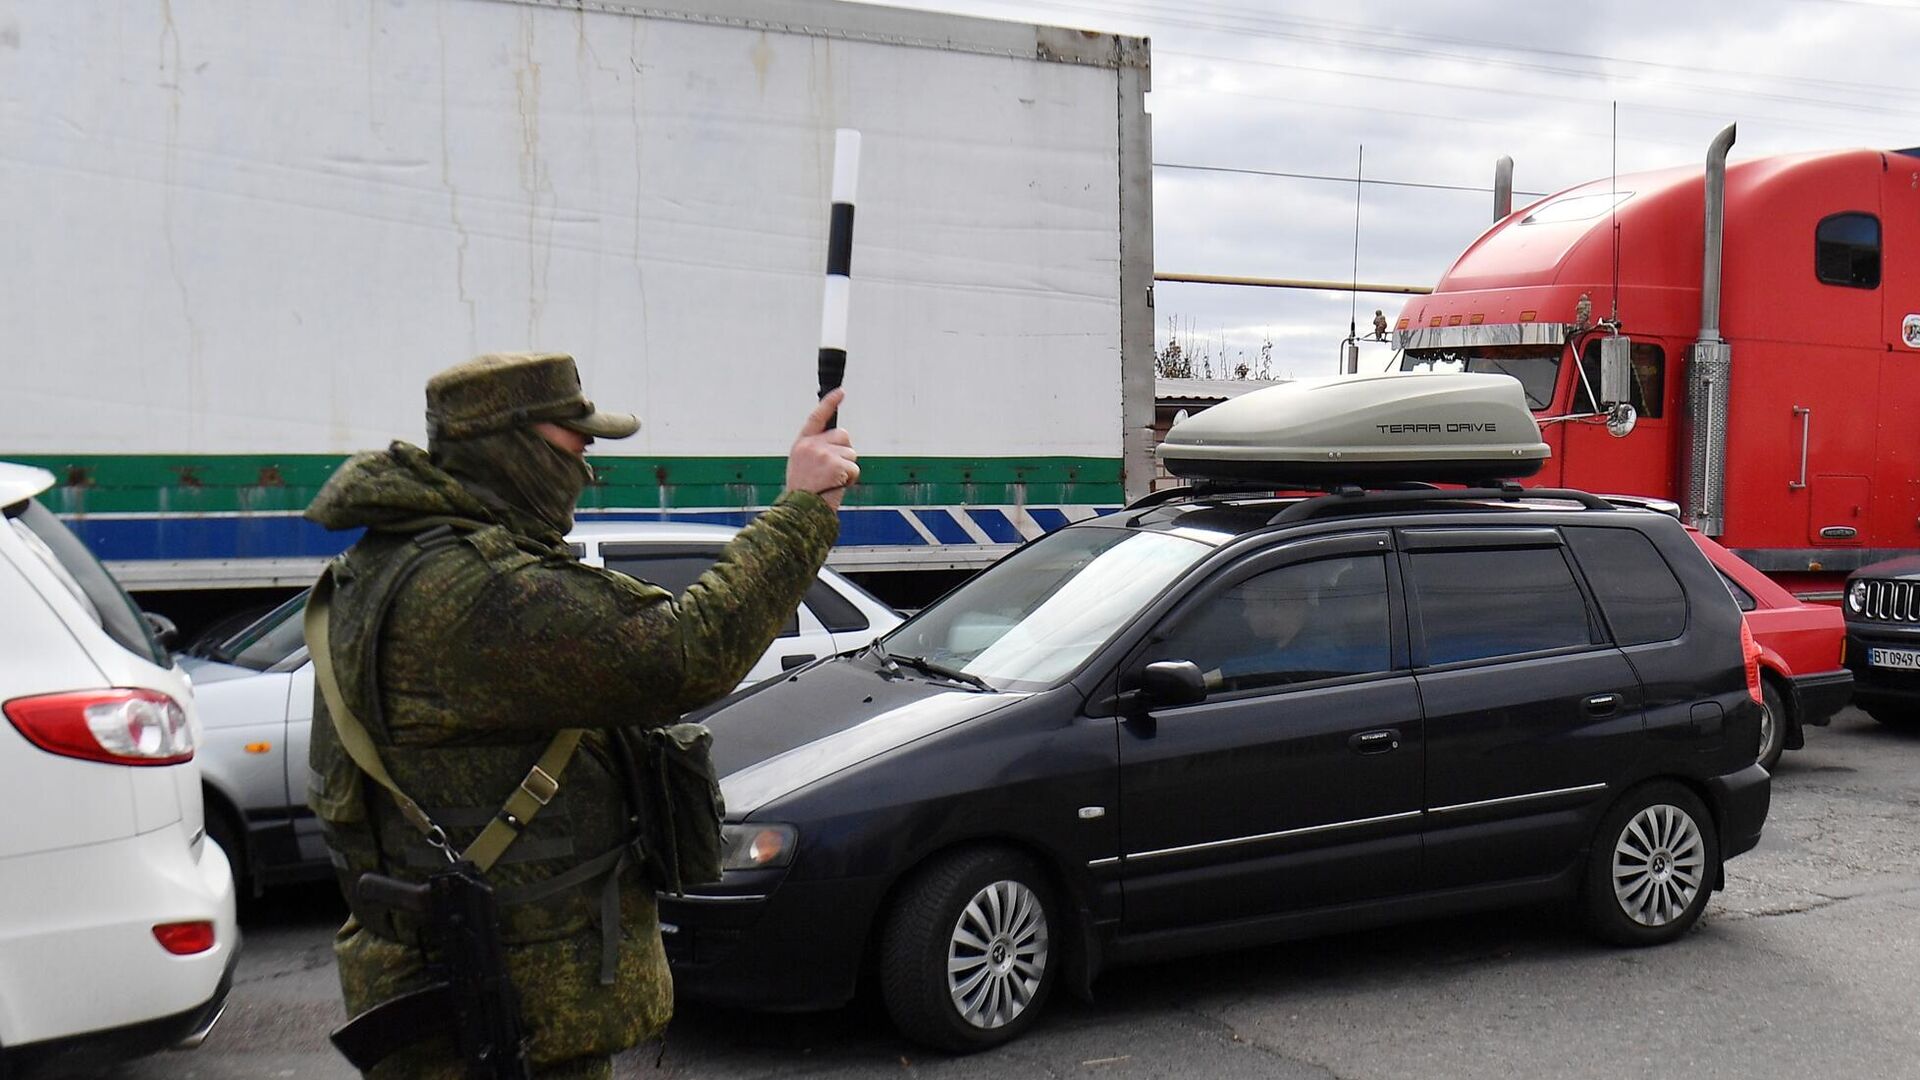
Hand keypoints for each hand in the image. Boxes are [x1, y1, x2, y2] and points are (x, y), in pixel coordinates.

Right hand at [786, 388, 859, 509]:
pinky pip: (855, 469)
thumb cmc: (804, 493)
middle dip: (845, 452)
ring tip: (831, 482)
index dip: (829, 403)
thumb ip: (817, 451)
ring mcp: (823, 453)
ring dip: (848, 469)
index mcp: (802, 443)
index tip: (841, 392)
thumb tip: (841, 444)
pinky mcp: (834, 464)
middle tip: (832, 472)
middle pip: (843, 436)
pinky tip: (837, 486)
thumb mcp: (803, 466)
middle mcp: (811, 444)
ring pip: (852, 454)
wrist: (800, 511)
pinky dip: (851, 480)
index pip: (817, 417)